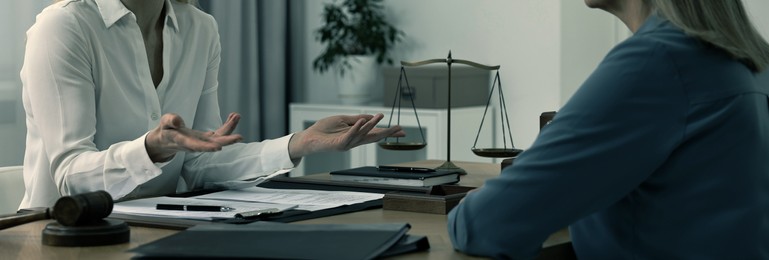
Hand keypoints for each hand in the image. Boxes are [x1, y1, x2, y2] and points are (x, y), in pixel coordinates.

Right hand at [145, 113, 242, 161]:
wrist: (167, 141)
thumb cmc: (165, 131)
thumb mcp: (164, 123)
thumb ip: (170, 121)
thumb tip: (178, 121)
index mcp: (184, 141)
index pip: (196, 146)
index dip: (206, 147)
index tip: (218, 148)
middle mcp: (196, 144)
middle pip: (213, 144)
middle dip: (226, 141)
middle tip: (239, 137)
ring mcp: (203, 142)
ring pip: (219, 138)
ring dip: (229, 128)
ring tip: (236, 116)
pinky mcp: (207, 138)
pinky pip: (219, 133)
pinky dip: (227, 125)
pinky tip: (233, 116)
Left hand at [288, 113, 404, 158]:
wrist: (309, 137)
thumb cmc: (324, 129)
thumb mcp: (343, 120)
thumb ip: (357, 119)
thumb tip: (371, 117)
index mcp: (357, 135)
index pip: (376, 133)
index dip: (388, 132)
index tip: (401, 130)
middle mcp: (355, 141)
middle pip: (374, 137)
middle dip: (387, 133)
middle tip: (400, 129)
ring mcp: (348, 143)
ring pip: (363, 134)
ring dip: (372, 124)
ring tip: (380, 116)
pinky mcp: (339, 144)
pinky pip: (350, 135)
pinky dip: (357, 128)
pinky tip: (363, 120)